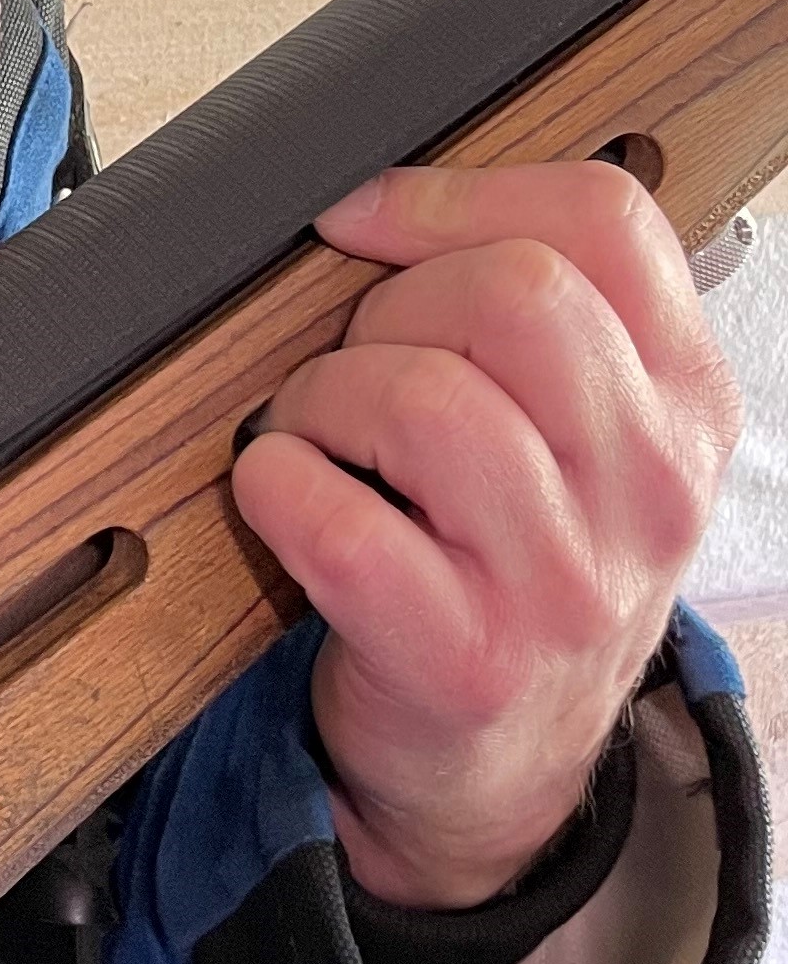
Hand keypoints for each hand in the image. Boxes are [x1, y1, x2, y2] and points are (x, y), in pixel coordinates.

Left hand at [228, 161, 741, 910]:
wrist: (499, 767)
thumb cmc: (509, 555)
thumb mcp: (574, 427)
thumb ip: (521, 305)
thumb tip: (368, 199)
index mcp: (687, 401)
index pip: (605, 221)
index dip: (454, 196)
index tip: (365, 220)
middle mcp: (651, 490)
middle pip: (514, 295)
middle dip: (389, 304)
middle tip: (353, 364)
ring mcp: (565, 584)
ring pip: (423, 399)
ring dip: (324, 396)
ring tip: (319, 436)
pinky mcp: (464, 660)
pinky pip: (339, 525)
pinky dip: (276, 486)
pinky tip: (285, 497)